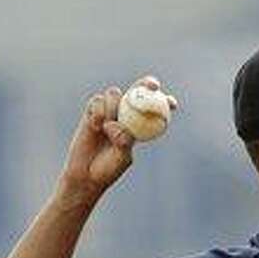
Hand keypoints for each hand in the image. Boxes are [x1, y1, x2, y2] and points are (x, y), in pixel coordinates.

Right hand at [55, 76, 177, 205]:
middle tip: (153, 86)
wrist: (85, 173)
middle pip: (137, 91)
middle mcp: (126, 114)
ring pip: (114, 94)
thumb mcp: (121, 157)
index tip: (172, 104)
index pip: (155, 109)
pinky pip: (97, 101)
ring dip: (113, 106)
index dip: (165, 102)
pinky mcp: (92, 111)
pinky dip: (98, 111)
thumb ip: (122, 141)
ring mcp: (109, 111)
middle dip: (146, 84)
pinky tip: (96, 126)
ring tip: (106, 128)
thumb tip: (118, 125)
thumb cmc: (108, 168)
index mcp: (140, 125)